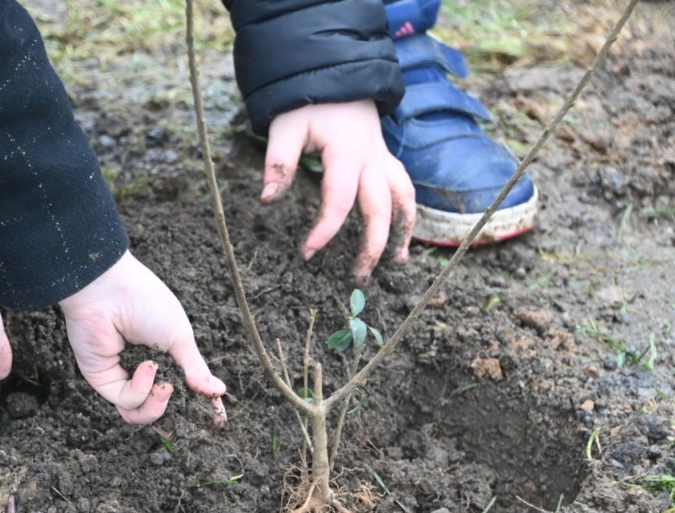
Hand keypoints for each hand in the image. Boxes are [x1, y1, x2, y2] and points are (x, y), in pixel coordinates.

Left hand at [59, 251, 226, 427]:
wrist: (108, 290)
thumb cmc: (147, 302)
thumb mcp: (180, 337)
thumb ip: (195, 369)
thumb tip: (218, 391)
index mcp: (166, 358)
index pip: (184, 391)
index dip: (200, 406)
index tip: (218, 418)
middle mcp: (145, 371)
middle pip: (162, 409)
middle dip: (178, 415)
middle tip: (195, 410)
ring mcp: (123, 377)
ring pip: (141, 414)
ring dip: (157, 407)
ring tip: (165, 387)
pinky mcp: (104, 380)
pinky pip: (126, 401)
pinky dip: (140, 389)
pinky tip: (146, 367)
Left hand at [262, 100, 415, 284]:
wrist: (335, 73)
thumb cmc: (307, 102)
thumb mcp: (285, 127)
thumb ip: (278, 162)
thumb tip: (268, 199)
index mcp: (347, 153)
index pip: (339, 200)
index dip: (324, 230)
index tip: (307, 254)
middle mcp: (372, 160)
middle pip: (381, 209)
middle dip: (372, 246)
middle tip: (358, 277)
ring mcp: (383, 160)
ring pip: (403, 200)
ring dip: (402, 232)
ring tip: (398, 263)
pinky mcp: (384, 160)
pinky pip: (403, 190)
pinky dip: (406, 214)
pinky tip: (401, 234)